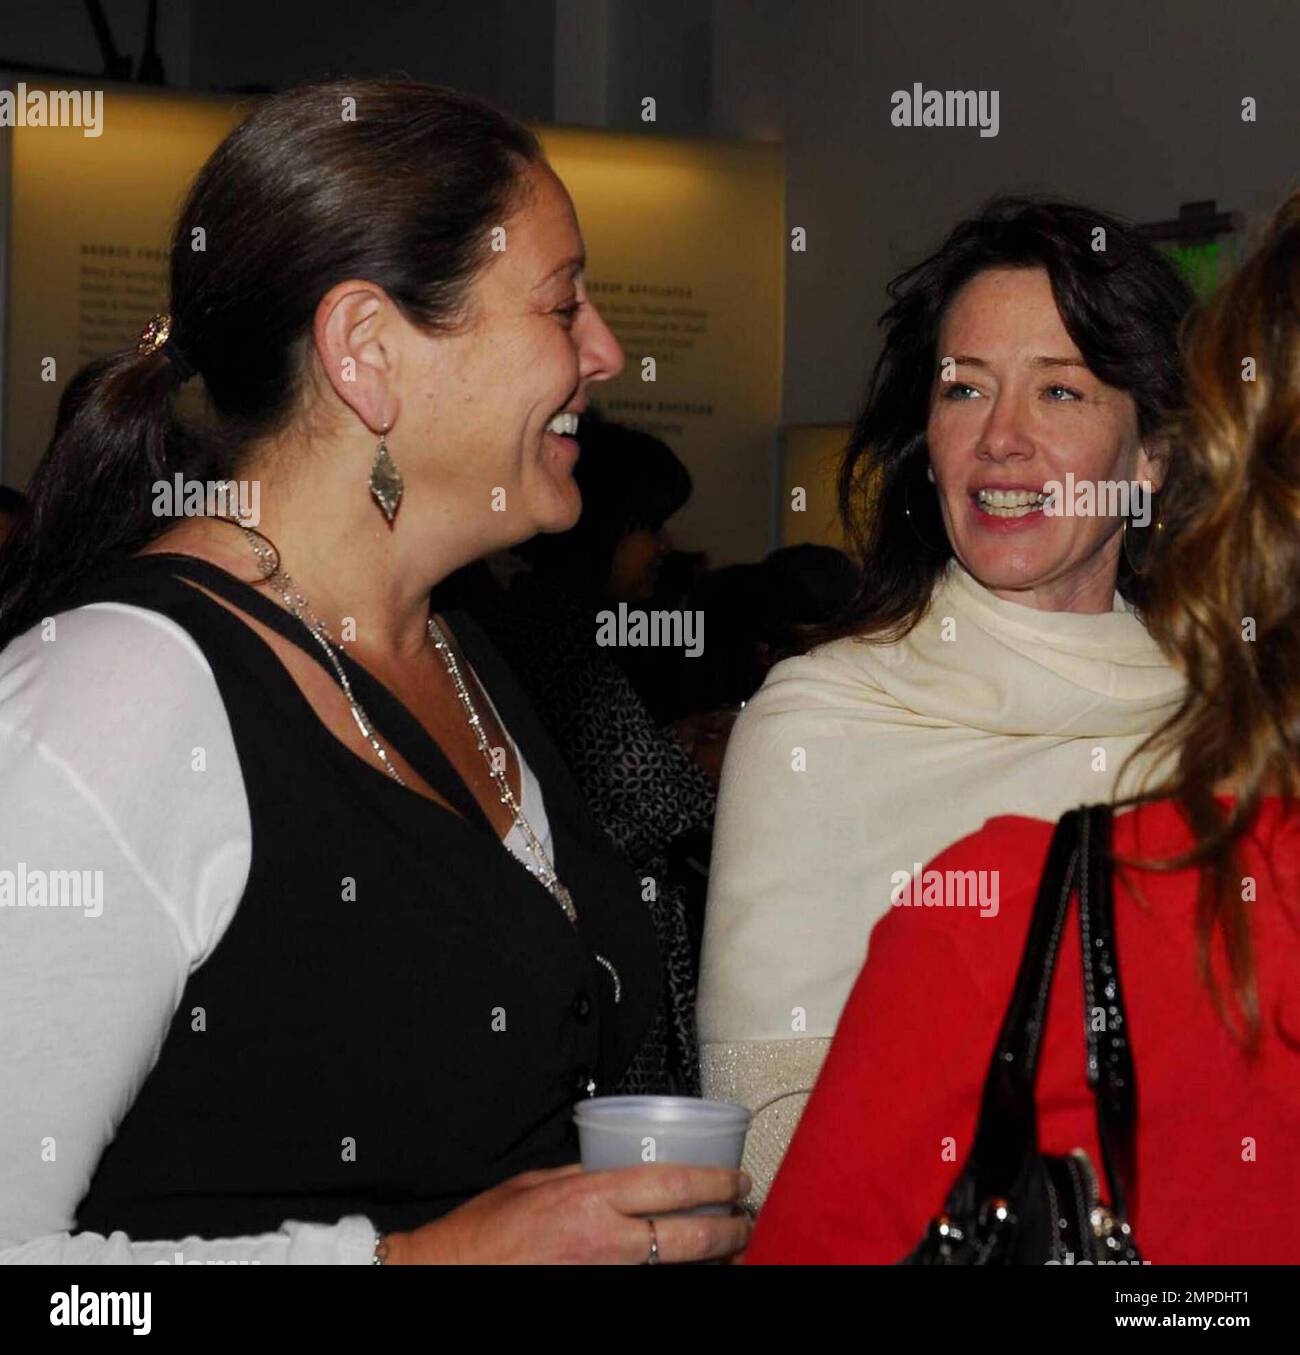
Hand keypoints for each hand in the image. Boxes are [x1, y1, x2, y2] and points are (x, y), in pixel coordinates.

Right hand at [384, 1163, 752, 1263]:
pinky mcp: (596, 1299)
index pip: (670, 1184)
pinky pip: (646, 1289)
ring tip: (728, 1250)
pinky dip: (671, 1280)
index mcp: (588, 1198)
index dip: (714, 1183)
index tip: (735, 1182)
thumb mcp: (535, 1184)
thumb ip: (580, 1178)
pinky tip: (687, 1274)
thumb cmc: (481, 1235)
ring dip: (707, 1261)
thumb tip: (613, 1170)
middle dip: (727, 1229)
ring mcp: (602, 1277)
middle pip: (687, 1236)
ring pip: (675, 1272)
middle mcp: (602, 1241)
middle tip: (745, 1220)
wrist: (445, 1278)